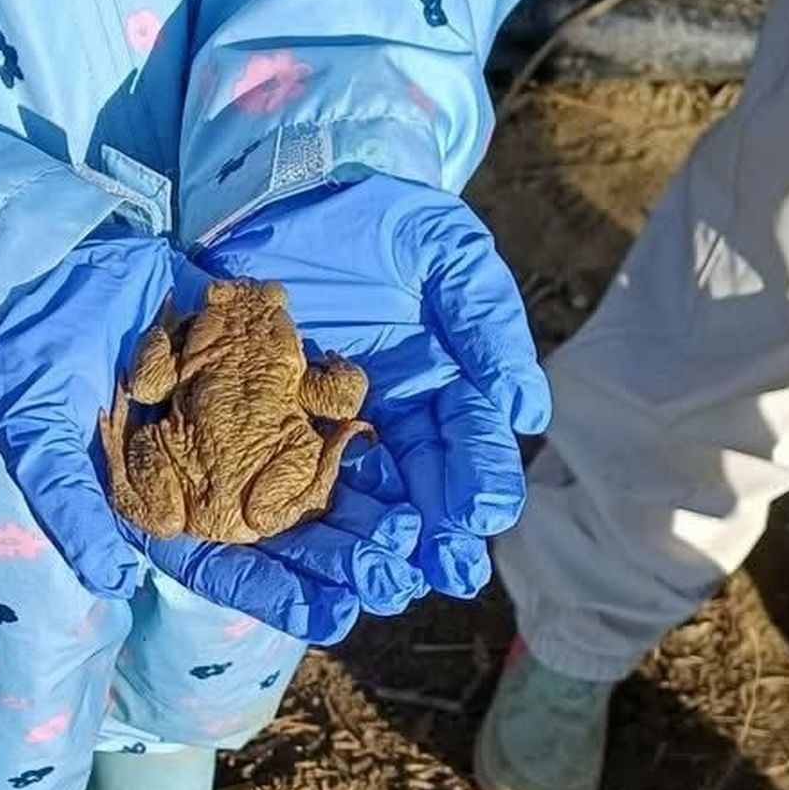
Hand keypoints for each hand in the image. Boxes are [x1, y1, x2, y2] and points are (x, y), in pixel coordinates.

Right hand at [0, 230, 424, 644]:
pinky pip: (318, 407)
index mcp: (157, 509)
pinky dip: (354, 427)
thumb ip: (73, 508)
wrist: (55, 262)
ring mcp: (238, 425)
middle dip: (337, 560)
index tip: (332, 617)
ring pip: (311, 476)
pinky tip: (400, 450)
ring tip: (412, 534)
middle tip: (394, 582)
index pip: (222, 567)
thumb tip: (114, 581)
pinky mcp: (264, 372)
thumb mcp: (39, 434)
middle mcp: (206, 476)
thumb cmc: (35, 354)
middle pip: (282, 532)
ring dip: (360, 506)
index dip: (275, 593)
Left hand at [200, 177, 550, 597]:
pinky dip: (290, 548)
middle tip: (428, 575)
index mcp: (441, 394)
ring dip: (362, 557)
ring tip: (372, 589)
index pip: (466, 447)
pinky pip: (274, 502)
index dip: (476, 484)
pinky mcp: (258, 447)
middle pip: (411, 496)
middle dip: (422, 540)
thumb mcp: (447, 254)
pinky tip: (306, 586)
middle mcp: (387, 431)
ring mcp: (321, 444)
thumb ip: (489, 326)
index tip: (480, 519)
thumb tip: (530, 414)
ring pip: (349, 512)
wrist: (280, 199)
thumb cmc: (376, 222)